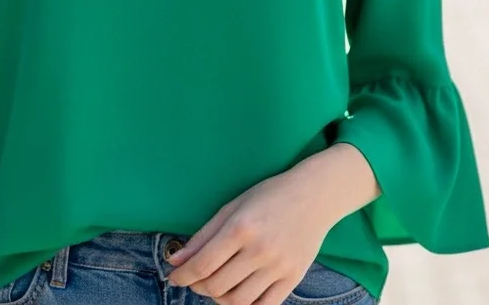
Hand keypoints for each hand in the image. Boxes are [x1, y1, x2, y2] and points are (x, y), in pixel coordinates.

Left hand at [164, 163, 339, 304]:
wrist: (314, 195)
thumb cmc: (269, 196)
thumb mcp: (232, 207)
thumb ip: (203, 235)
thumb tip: (176, 261)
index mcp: (240, 227)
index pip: (203, 264)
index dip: (182, 276)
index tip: (174, 277)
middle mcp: (259, 250)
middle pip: (217, 285)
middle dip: (198, 286)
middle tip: (194, 279)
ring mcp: (278, 267)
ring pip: (238, 301)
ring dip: (218, 298)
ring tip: (216, 286)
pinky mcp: (293, 279)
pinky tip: (238, 294)